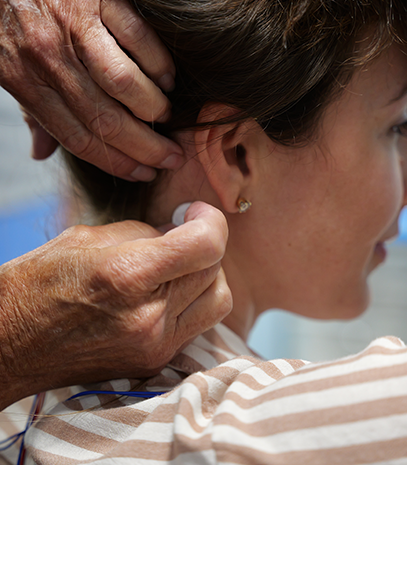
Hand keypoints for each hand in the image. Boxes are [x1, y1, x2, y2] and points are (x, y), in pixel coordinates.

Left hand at [0, 0, 183, 180]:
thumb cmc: (5, 14)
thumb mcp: (6, 64)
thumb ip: (30, 109)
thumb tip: (41, 152)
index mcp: (22, 79)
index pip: (77, 136)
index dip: (117, 162)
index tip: (145, 173)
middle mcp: (47, 56)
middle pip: (106, 118)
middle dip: (147, 147)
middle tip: (173, 157)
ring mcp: (73, 23)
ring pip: (124, 83)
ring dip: (153, 106)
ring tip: (165, 115)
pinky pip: (138, 37)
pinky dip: (159, 63)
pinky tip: (167, 78)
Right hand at [0, 202, 230, 408]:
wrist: (8, 346)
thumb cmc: (36, 284)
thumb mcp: (84, 239)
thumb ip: (144, 232)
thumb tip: (183, 229)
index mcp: (127, 275)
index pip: (207, 246)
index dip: (210, 220)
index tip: (194, 212)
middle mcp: (148, 315)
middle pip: (214, 271)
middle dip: (204, 246)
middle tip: (180, 235)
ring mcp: (155, 344)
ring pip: (218, 301)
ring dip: (206, 277)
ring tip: (176, 266)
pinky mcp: (156, 361)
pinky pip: (199, 324)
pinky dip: (193, 302)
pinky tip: (165, 293)